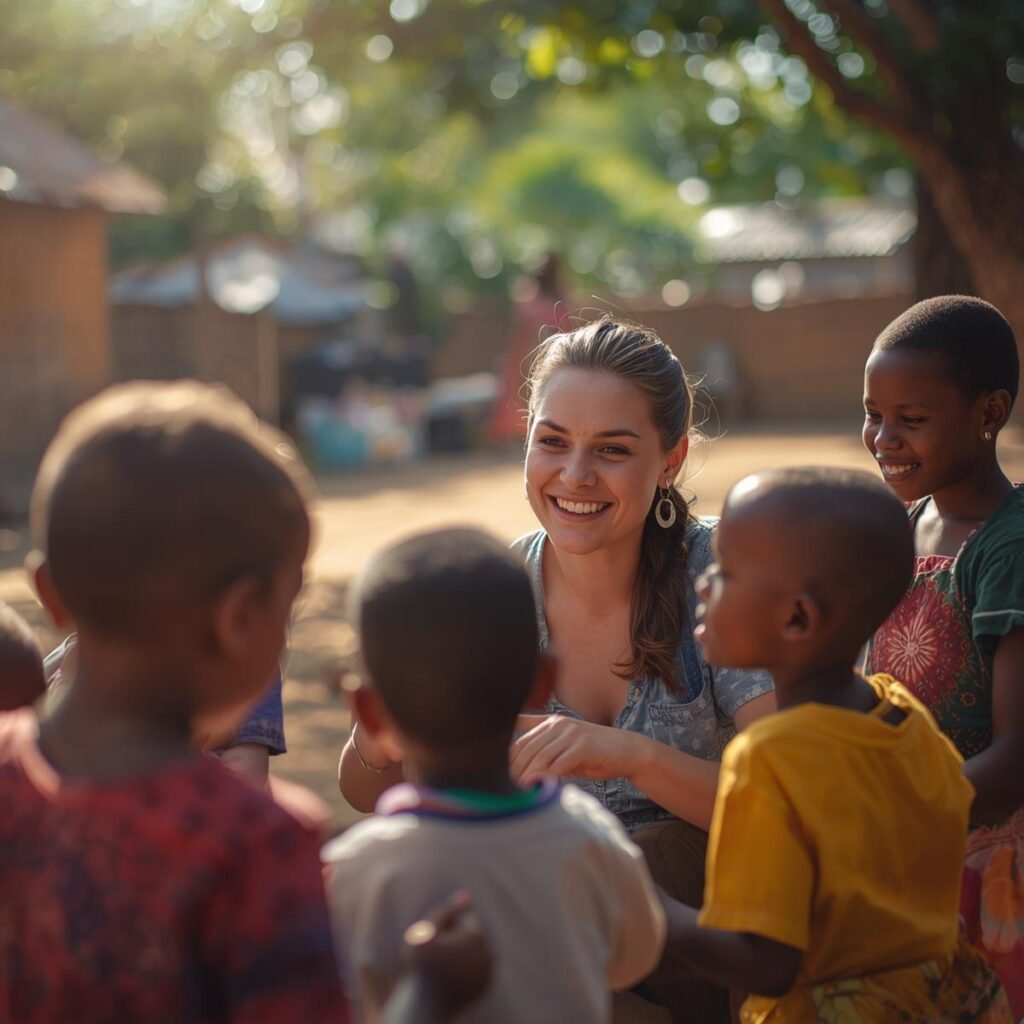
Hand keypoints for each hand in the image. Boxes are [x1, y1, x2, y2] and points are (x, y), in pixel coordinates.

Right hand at [401, 891, 492, 1018]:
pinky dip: (464, 969)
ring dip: (461, 954)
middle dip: (457, 940)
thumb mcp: (425, 932)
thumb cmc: (421, 969)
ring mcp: (489, 973)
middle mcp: (488, 954)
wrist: (424, 1010)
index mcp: (477, 938)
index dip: (448, 927)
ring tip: (442, 968)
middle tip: (437, 956)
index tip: (436, 941)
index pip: (466, 917)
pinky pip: (475, 968)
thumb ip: (445, 911)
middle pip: (472, 934)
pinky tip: (449, 979)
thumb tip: (467, 897)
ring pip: (474, 951)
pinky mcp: (485, 988)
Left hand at [510, 714, 644, 783]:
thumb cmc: (595, 753)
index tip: (499, 780)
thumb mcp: (566, 748)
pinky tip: (539, 789)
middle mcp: (558, 724)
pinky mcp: (583, 745)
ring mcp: (571, 733)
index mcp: (550, 722)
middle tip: (506, 792)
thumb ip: (546, 753)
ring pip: (540, 757)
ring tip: (518, 794)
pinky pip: (558, 764)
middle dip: (515, 771)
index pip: (520, 741)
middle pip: (527, 749)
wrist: (628, 750)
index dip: (507, 761)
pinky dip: (547, 778)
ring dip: (527, 777)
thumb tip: (520, 773)